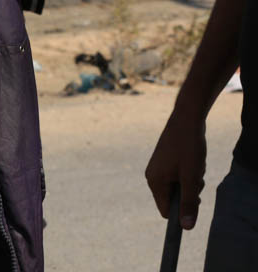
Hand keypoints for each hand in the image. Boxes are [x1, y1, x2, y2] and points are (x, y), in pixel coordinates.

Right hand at [145, 107, 207, 229]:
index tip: (195, 198)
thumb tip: (186, 227)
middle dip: (188, 193)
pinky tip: (192, 161)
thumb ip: (188, 203)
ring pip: (178, 188)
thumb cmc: (188, 148)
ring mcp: (157, 168)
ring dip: (190, 183)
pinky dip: (188, 174)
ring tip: (194, 166)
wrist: (186, 120)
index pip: (166, 211)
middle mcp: (152, 176)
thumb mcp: (191, 178)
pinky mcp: (163, 162)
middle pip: (173, 199)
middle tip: (196, 178)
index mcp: (154, 182)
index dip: (181, 210)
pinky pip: (177, 177)